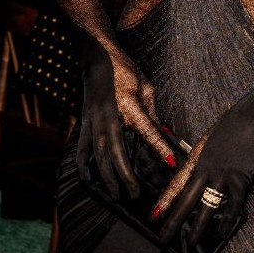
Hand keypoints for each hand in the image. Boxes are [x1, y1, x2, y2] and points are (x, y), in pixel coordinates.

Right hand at [76, 46, 174, 198]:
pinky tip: (88, 180)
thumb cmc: (125, 70)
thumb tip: (164, 135)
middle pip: (115, 153)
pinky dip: (84, 166)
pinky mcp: (84, 122)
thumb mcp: (146, 87)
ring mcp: (93, 121)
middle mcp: (108, 116)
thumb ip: (153, 114)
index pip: (147, 131)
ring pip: (98, 156)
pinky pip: (82, 149)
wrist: (97, 57)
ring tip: (115, 194)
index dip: (159, 147)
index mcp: (128, 105)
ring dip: (106, 177)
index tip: (171, 163)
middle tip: (134, 195)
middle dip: (125, 177)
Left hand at [154, 101, 253, 252]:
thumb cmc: (235, 124)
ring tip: (191, 243)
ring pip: (206, 206)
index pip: (177, 184)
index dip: (165, 202)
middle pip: (186, 200)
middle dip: (173, 221)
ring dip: (198, 227)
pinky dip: (227, 220)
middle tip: (163, 239)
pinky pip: (232, 204)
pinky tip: (222, 233)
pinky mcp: (240, 177)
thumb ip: (206, 156)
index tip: (154, 216)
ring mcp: (222, 174)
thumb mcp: (212, 139)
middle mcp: (205, 169)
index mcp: (197, 159)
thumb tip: (204, 171)